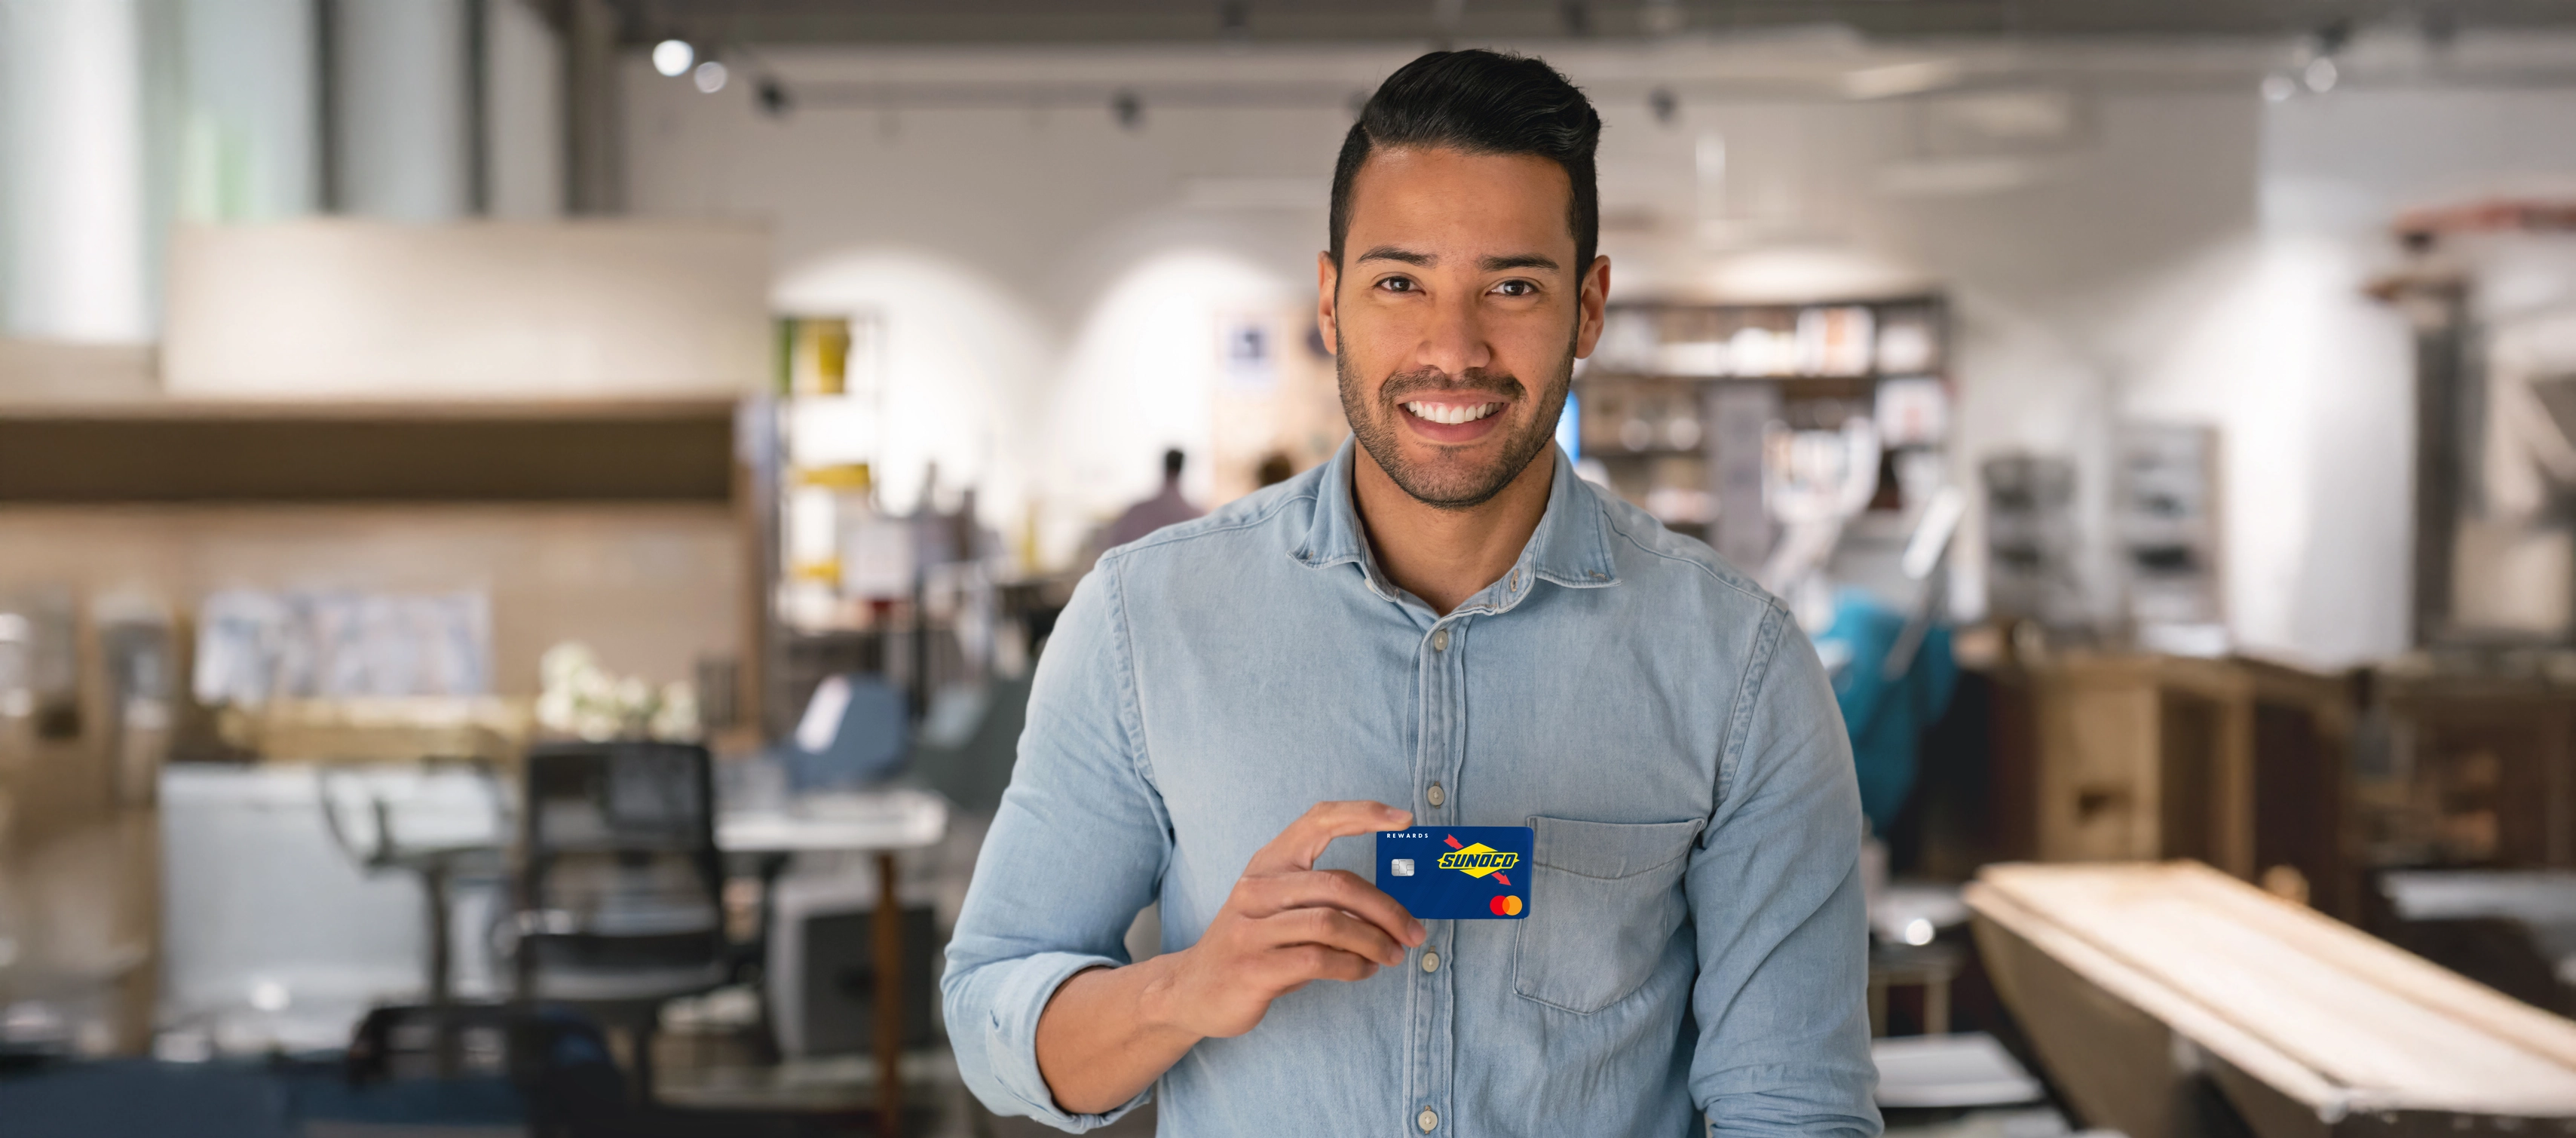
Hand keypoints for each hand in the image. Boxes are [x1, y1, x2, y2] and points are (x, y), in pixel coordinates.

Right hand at [1142, 800, 1426, 1038]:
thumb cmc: (1254, 945)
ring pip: (1332, 924)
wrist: (1192, 991)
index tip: (1405, 818)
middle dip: (1387, 910)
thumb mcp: (1278, 907)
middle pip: (1338, 885)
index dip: (1364, 814)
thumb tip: (1391, 906)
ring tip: (1394, 955)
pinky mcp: (1254, 967)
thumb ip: (1322, 897)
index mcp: (1268, 863)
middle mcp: (1257, 888)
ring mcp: (1252, 928)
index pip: (1318, 821)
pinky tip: (1364, 970)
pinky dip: (1354, 966)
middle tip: (1415, 933)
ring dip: (1375, 942)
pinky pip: (1319, 960)